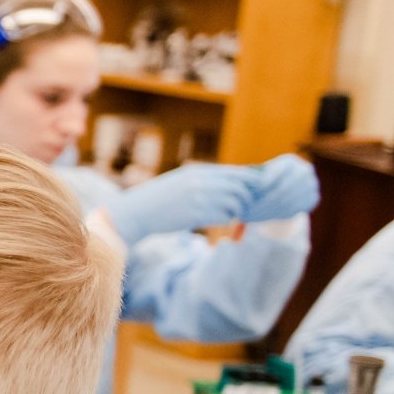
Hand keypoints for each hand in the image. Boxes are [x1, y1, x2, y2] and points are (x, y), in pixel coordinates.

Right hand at [99, 163, 257, 243]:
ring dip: (237, 211)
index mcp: (198, 171)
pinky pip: (224, 217)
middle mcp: (201, 182)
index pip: (235, 172)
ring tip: (230, 215)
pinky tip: (220, 222)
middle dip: (247, 198)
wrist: (136, 213)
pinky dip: (227, 220)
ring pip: (235, 204)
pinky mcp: (196, 215)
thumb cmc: (158, 199)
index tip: (257, 187)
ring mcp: (199, 198)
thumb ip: (204, 180)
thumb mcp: (180, 181)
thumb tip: (232, 184)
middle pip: (239, 188)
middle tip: (243, 206)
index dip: (251, 180)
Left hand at [244, 154, 318, 223]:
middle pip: (281, 190)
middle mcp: (304, 170)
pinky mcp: (313, 197)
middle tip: (247, 214)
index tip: (246, 198)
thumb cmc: (266, 180)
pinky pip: (296, 208)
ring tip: (253, 218)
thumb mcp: (258, 177)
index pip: (274, 175)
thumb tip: (241, 187)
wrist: (287, 186)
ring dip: (268, 212)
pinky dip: (279, 215)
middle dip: (262, 204)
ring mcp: (312, 184)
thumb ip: (251, 181)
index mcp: (289, 161)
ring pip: (288, 201)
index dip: (259, 187)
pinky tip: (266, 217)